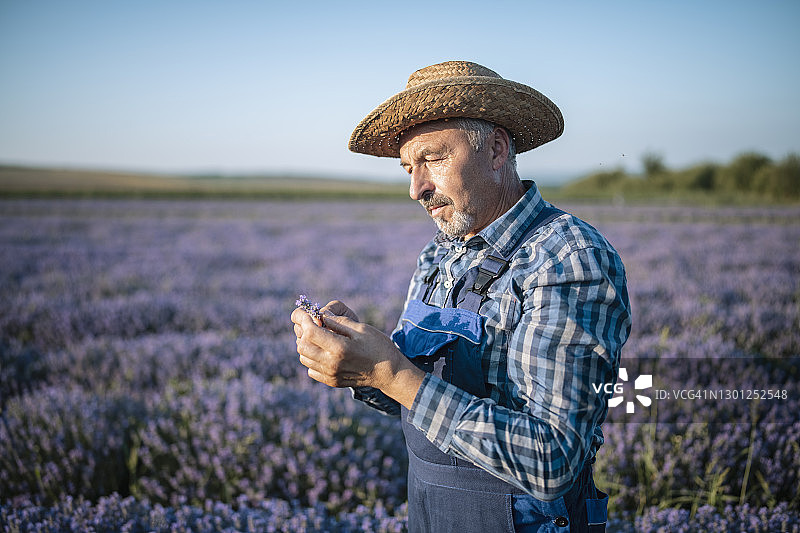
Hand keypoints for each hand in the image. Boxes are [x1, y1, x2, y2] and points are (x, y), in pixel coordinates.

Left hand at [290, 301, 424, 408]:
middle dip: (302, 331)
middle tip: (309, 322)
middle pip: (302, 345)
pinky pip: (311, 369)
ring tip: (316, 335)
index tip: (303, 312)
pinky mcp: (331, 381)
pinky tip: (323, 350)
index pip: (310, 332)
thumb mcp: (360, 328)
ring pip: (304, 358)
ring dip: (305, 344)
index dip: (303, 319)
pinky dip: (311, 357)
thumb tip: (319, 315)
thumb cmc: (377, 346)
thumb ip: (337, 322)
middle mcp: (331, 364)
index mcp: (339, 348)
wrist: (388, 372)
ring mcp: (330, 375)